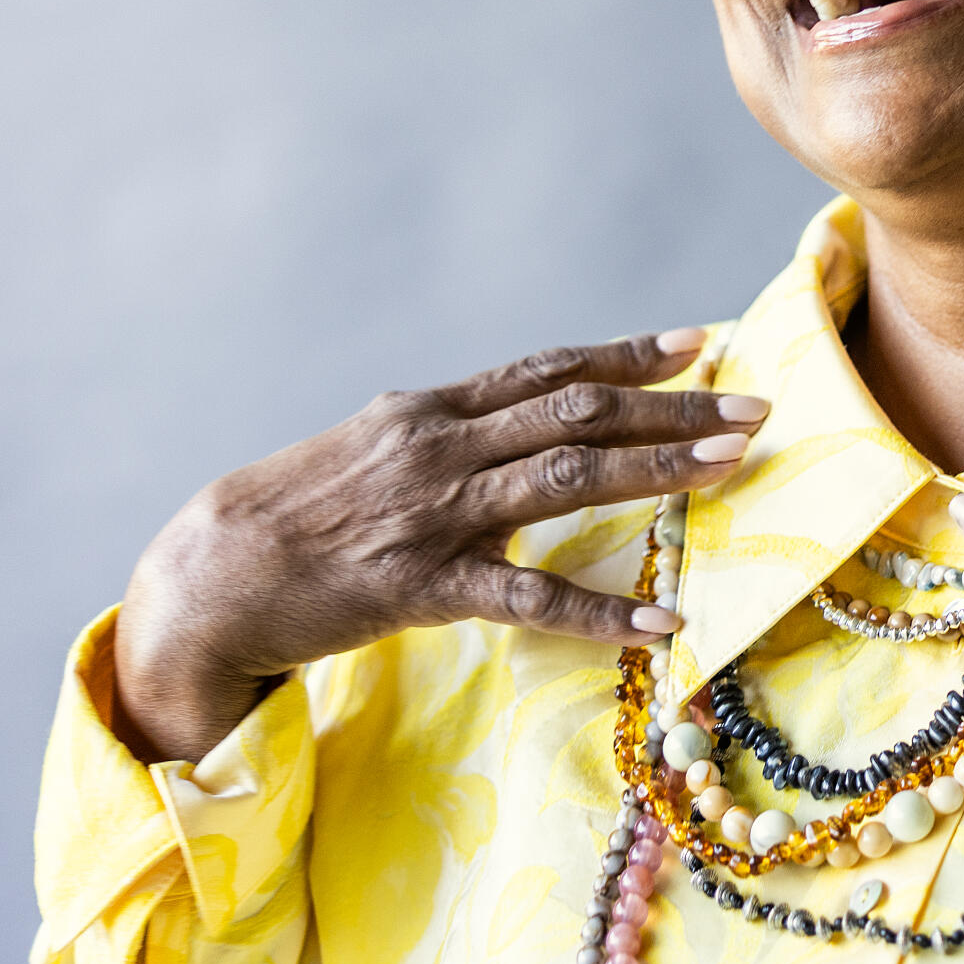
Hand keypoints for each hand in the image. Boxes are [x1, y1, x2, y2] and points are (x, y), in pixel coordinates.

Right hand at [111, 330, 766, 762]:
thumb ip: (455, 436)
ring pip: (567, 480)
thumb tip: (526, 423)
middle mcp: (441, 448)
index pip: (549, 369)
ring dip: (658, 469)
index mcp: (432, 412)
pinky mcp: (422, 588)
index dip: (628, 354)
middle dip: (672, 408)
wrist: (210, 576)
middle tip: (753, 408)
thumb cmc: (301, 516)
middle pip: (577, 414)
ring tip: (733, 465)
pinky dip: (601, 610)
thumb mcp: (376, 451)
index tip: (701, 343)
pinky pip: (529, 600)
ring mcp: (434, 516)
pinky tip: (660, 621)